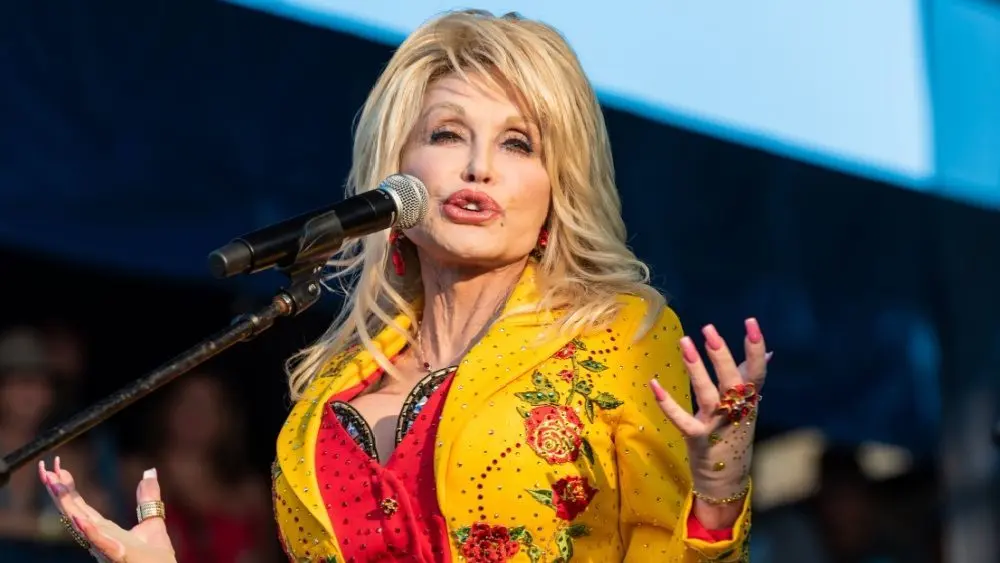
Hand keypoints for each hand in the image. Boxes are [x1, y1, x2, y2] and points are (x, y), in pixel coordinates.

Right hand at [39, 456, 175, 562]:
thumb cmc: (156, 558)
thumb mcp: (152, 520)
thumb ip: (148, 498)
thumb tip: (149, 472)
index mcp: (105, 530)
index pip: (81, 506)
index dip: (68, 488)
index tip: (59, 467)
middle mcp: (100, 538)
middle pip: (74, 512)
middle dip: (57, 492)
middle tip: (45, 469)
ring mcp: (106, 547)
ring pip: (80, 524)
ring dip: (66, 505)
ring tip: (54, 485)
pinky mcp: (120, 556)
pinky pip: (101, 543)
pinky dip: (90, 531)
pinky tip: (80, 519)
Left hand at [650, 318, 768, 509]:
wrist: (726, 479)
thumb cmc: (735, 435)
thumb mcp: (748, 407)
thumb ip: (752, 378)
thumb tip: (768, 353)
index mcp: (750, 402)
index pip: (757, 372)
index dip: (756, 348)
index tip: (751, 322)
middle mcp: (736, 412)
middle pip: (733, 381)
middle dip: (722, 355)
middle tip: (709, 329)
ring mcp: (717, 426)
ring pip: (708, 395)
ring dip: (696, 369)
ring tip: (684, 342)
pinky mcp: (697, 439)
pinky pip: (681, 420)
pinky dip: (667, 403)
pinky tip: (654, 384)